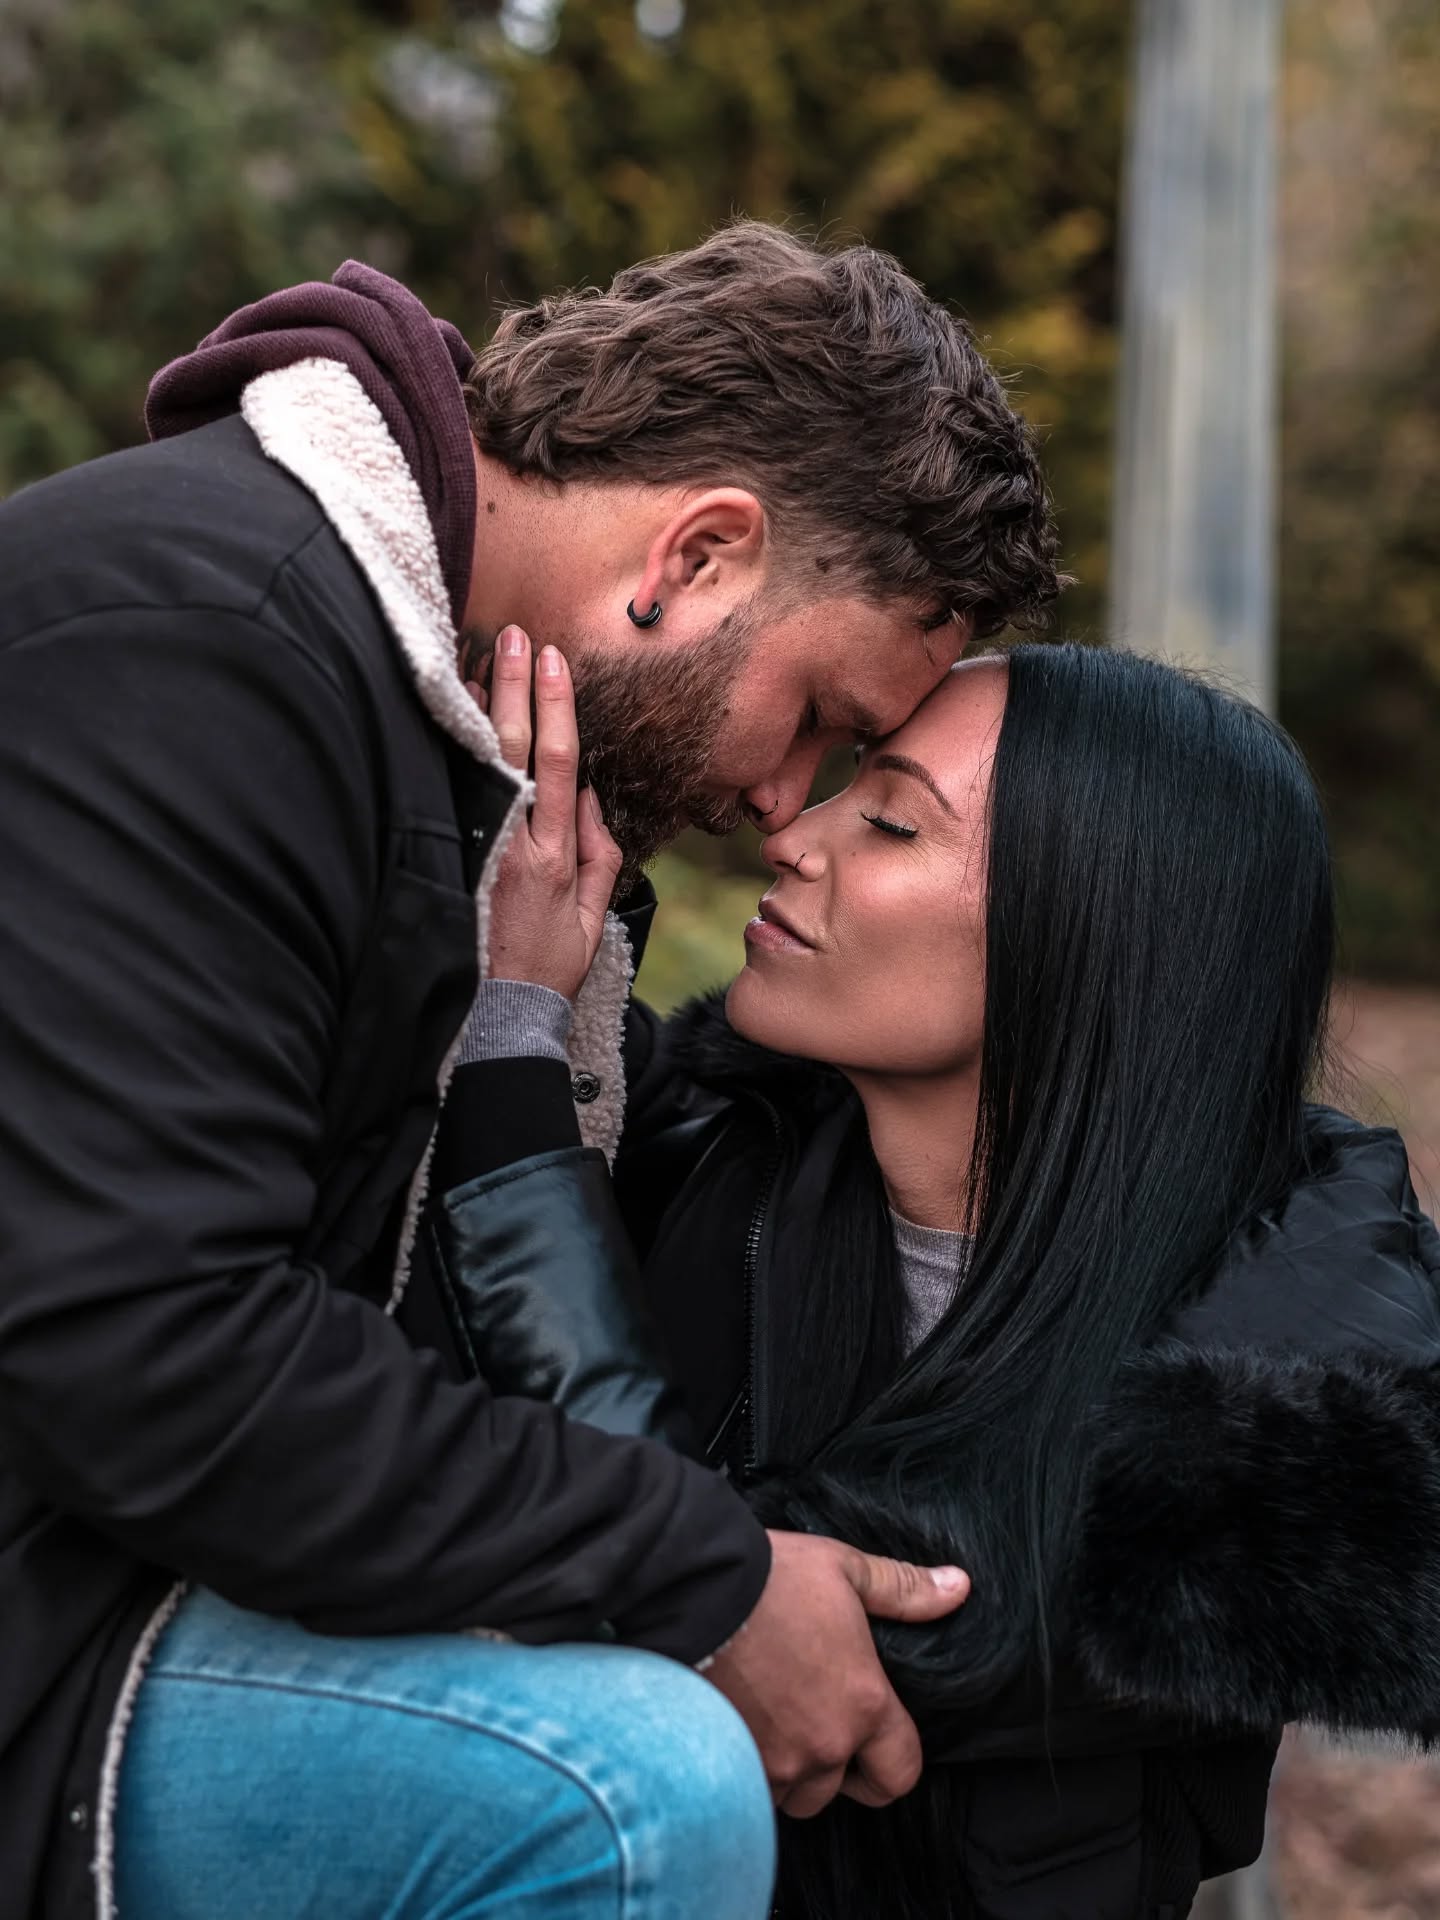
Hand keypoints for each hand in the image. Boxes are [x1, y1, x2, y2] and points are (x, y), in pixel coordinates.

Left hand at [470, 626, 621, 999]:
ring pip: (477, 765)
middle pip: (512, 748)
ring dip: (477, 710)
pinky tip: (451, 718)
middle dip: (513, 687)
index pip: (557, 761)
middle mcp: (513, 843)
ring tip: (475, 656)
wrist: (499, 1013)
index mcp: (554, 854)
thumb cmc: (550, 966)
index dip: (554, 706)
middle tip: (512, 636)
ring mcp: (478, 849)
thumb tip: (585, 794)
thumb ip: (598, 853)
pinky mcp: (455, 860)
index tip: (552, 658)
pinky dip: (453, 752)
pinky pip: (453, 793)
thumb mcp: (593, 916)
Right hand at [704, 1529, 969, 1818]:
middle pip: (838, 1791)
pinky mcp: (729, 1763)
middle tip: (810, 1722)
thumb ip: (902, 1589)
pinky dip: (745, 1766)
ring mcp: (773, 1762)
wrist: (693, 1587)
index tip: (873, 1745)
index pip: (901, 1771)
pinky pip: (748, 1787)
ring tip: (768, 1717)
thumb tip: (958, 1587)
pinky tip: (735, 1723)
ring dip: (784, 1770)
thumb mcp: (844, 1569)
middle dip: (829, 1767)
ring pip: (789, 1793)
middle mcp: (823, 1746)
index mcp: (863, 1704)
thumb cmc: (772, 1577)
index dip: (891, 1764)